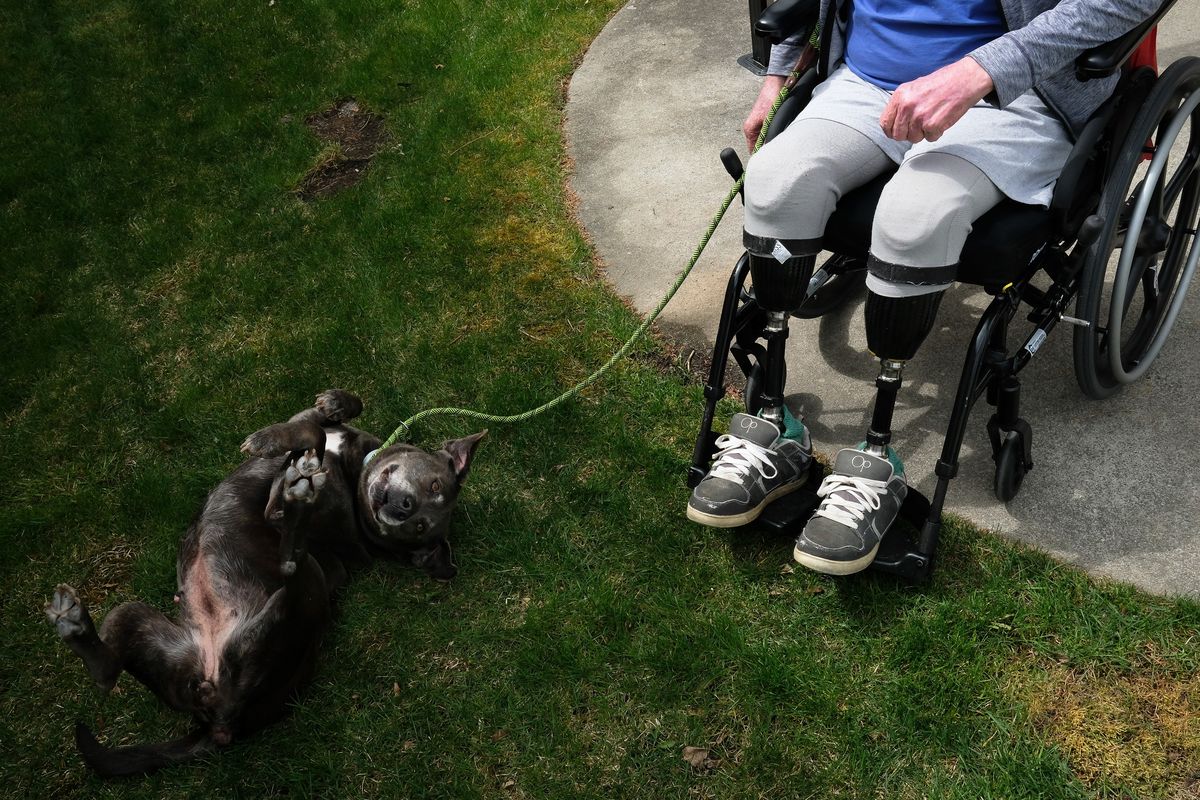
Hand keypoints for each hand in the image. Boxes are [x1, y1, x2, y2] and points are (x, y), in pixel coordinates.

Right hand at [744, 75, 787, 152]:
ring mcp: (759, 125)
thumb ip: (768, 135)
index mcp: (749, 130)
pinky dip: (775, 135)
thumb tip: (769, 150)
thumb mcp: (770, 119)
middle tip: (780, 152)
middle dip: (768, 150)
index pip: (753, 151)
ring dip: (773, 141)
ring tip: (782, 142)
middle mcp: (752, 129)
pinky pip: (769, 133)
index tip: (771, 160)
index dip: (761, 157)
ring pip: (765, 140)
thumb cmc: (772, 96)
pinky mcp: (766, 121)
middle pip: (759, 147)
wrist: (777, 81)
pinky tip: (783, 133)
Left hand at [879, 57, 993, 142]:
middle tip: (920, 125)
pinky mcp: (932, 124)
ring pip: (913, 138)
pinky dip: (936, 133)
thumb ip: (902, 104)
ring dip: (923, 133)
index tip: (899, 131)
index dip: (891, 131)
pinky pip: (930, 138)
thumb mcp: (914, 88)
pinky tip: (941, 119)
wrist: (964, 79)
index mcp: (900, 96)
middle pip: (898, 135)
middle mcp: (907, 106)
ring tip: (932, 118)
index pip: (885, 123)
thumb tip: (892, 123)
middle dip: (908, 134)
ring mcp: (919, 116)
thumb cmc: (941, 83)